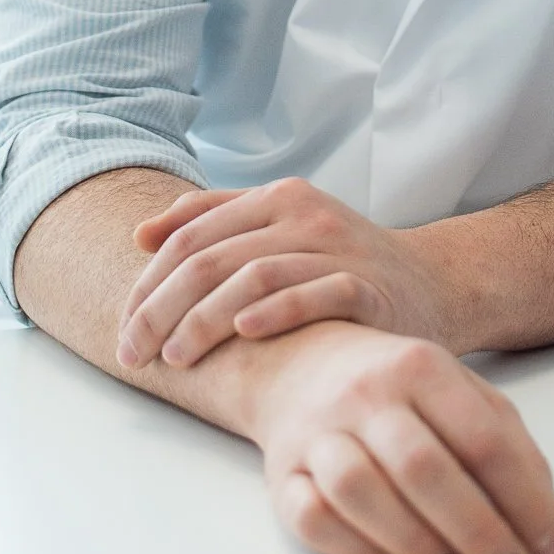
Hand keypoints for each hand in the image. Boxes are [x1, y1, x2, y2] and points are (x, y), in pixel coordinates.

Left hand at [118, 178, 452, 369]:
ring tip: (175, 357)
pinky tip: (244, 332)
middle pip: (213, 257)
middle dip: (162, 307)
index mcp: (278, 197)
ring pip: (255, 275)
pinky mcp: (367, 286)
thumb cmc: (341, 262)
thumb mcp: (281, 227)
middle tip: (133, 352)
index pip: (192, 234)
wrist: (430, 284)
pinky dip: (276, 312)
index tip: (123, 326)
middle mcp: (305, 215)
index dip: (149, 281)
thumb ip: (215, 221)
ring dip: (204, 318)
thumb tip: (141, 233)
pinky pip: (316, 294)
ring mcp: (338, 249)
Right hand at [246, 320, 553, 553]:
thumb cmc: (394, 385)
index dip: (525, 503)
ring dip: (418, 545)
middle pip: (425, 468)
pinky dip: (360, 551)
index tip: (549, 547)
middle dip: (479, 532)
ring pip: (361, 493)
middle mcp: (367, 393)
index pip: (484, 440)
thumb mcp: (462, 395)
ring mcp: (319, 432)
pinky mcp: (282, 473)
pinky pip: (315, 519)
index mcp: (421, 364)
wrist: (301, 361)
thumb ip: (513, 452)